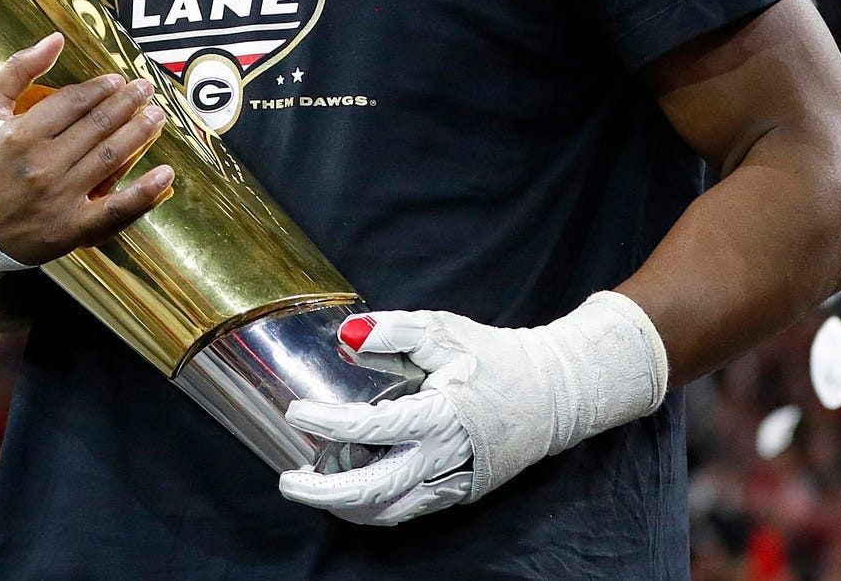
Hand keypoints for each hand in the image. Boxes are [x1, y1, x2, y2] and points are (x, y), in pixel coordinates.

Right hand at [0, 34, 173, 266]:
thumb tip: (56, 39)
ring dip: (140, 133)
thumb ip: (17, 70)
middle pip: (97, 127)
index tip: (118, 80)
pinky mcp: (69, 231)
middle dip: (128, 103)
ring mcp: (57, 201)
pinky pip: (115, 210)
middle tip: (147, 89)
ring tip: (157, 116)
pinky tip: (166, 173)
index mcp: (18, 136)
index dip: (101, 89)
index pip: (73, 103)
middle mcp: (40, 167)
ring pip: (110, 158)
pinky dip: (144, 192)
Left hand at [278, 293, 668, 526]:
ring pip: (389, 510)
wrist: (553, 395)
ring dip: (345, 505)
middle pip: (375, 490)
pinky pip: (408, 509)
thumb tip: (349, 335)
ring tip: (311, 485)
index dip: (329, 423)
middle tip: (287, 479)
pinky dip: (374, 507)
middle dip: (325, 491)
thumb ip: (397, 330)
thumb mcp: (446, 332)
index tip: (297, 411)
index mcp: (441, 416)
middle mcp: (444, 458)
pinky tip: (350, 493)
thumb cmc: (497, 359)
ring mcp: (452, 483)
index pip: (372, 430)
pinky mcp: (457, 494)